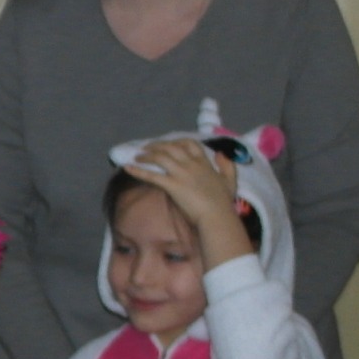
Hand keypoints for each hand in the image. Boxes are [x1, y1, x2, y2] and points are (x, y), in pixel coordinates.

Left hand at [126, 138, 254, 267]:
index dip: (176, 142)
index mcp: (204, 163)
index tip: (167, 144)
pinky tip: (127, 168)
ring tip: (136, 157)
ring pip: (161, 157)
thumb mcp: (230, 180)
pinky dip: (138, 171)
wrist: (216, 216)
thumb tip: (221, 153)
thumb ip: (227, 165)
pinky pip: (152, 175)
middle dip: (157, 146)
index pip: (189, 144)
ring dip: (146, 155)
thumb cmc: (223, 202)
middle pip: (171, 148)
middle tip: (146, 148)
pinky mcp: (173, 185)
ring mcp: (181, 174)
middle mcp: (191, 164)